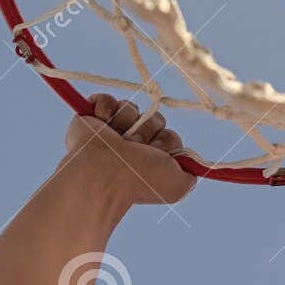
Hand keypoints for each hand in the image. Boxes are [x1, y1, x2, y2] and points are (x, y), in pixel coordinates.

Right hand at [61, 94, 196, 205]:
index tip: (157, 155)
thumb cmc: (140, 179)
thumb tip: (192, 163)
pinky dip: (105, 108)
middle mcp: (131, 144)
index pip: (168, 135)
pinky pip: (107, 99)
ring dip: (126, 121)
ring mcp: (111, 130)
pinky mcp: (92, 117)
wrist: (105, 170)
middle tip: (134, 147)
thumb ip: (190, 173)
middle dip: (147, 130)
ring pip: (131, 108)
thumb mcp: (177, 185)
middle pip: (153, 117)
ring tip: (115, 139)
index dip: (166, 142)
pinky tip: (102, 123)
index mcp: (149, 159)